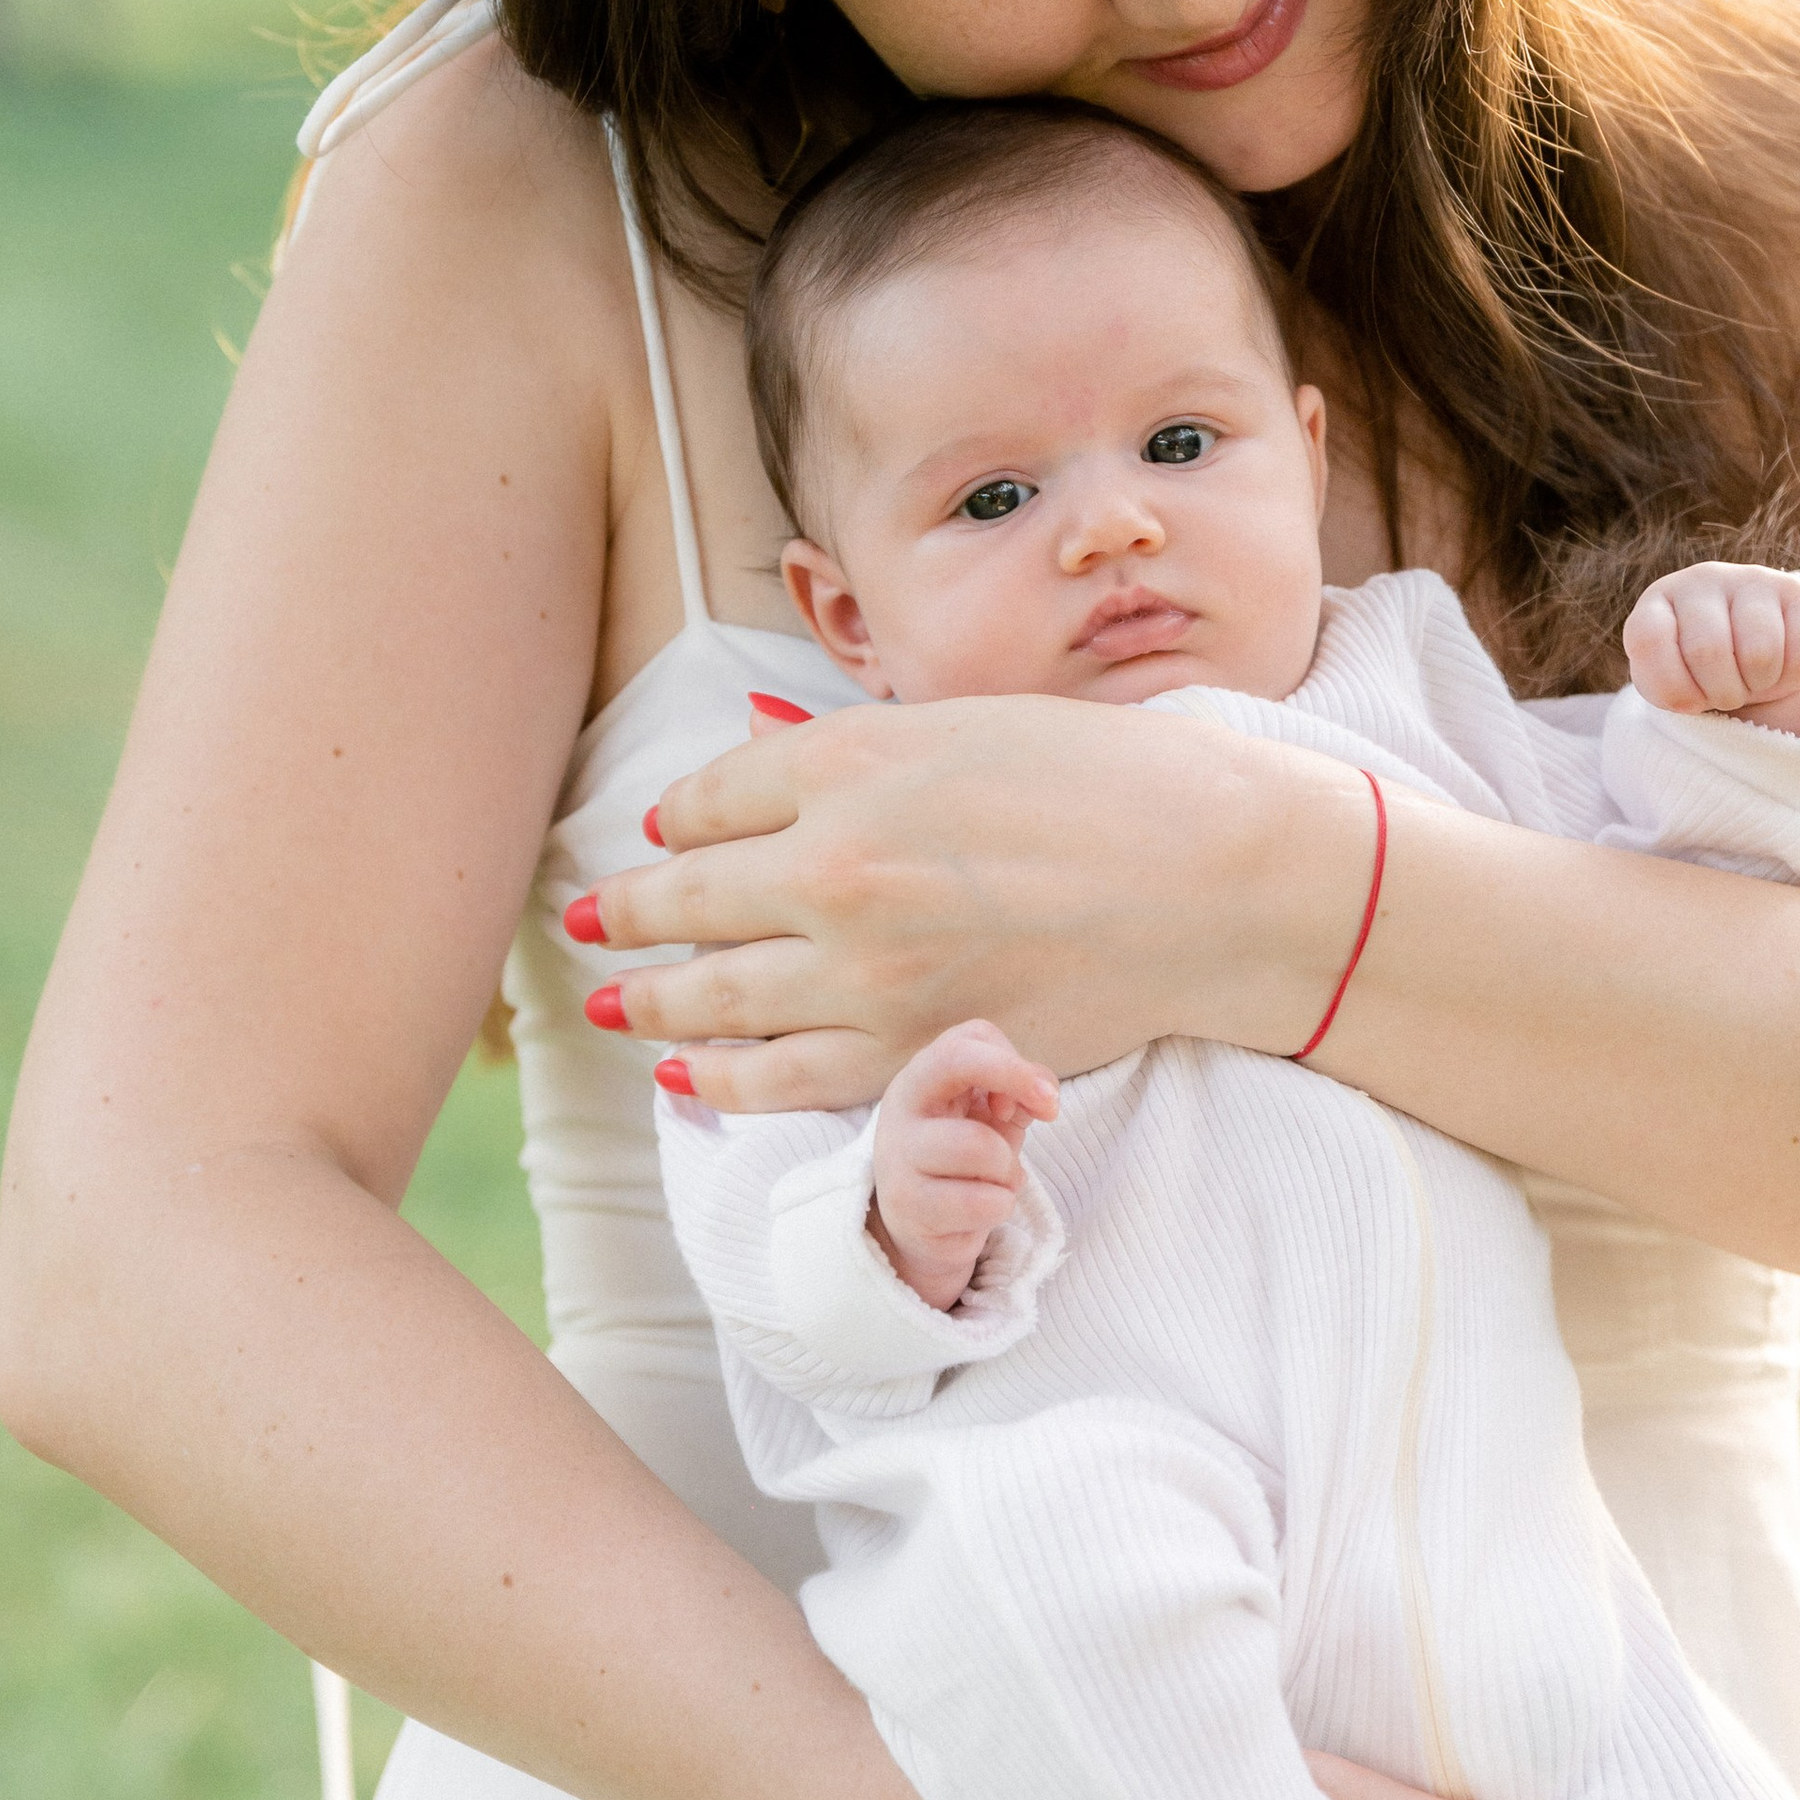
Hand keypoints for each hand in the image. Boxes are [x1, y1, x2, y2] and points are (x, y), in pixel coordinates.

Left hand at [591, 692, 1367, 1112]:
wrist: (1213, 881)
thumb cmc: (1109, 780)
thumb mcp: (965, 721)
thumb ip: (848, 745)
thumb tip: (752, 740)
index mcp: (847, 765)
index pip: (710, 798)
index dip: (675, 818)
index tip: (662, 829)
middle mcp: (834, 867)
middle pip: (685, 897)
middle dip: (626, 911)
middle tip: (586, 920)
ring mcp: (862, 972)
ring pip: (711, 997)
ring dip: (647, 1001)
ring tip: (609, 1001)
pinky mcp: (904, 1052)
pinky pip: (774, 1078)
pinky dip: (717, 1078)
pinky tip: (683, 1074)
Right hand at [870, 1019, 1060, 1308]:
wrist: (919, 1225)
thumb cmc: (962, 1158)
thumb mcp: (991, 1116)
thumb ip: (1018, 1092)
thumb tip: (1043, 1097)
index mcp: (924, 1075)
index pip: (970, 1038)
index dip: (1016, 1063)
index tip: (1042, 1099)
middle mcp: (902, 1105)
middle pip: (957, 1061)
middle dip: (1015, 1079)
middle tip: (1051, 1111)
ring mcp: (898, 1155)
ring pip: (980, 1144)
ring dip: (1010, 1169)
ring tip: (1000, 1182)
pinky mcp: (908, 1206)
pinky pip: (981, 1201)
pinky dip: (1001, 1206)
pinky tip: (984, 1209)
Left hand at [1625, 563, 1799, 733]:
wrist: (1746, 647)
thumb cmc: (1696, 669)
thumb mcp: (1668, 681)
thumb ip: (1666, 689)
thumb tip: (1689, 697)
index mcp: (1658, 602)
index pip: (1649, 640)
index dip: (1671, 686)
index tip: (1687, 699)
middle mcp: (1701, 580)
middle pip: (1708, 651)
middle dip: (1721, 693)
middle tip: (1726, 695)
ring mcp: (1750, 579)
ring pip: (1760, 653)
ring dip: (1758, 685)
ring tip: (1752, 679)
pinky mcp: (1796, 591)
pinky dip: (1793, 677)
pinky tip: (1781, 667)